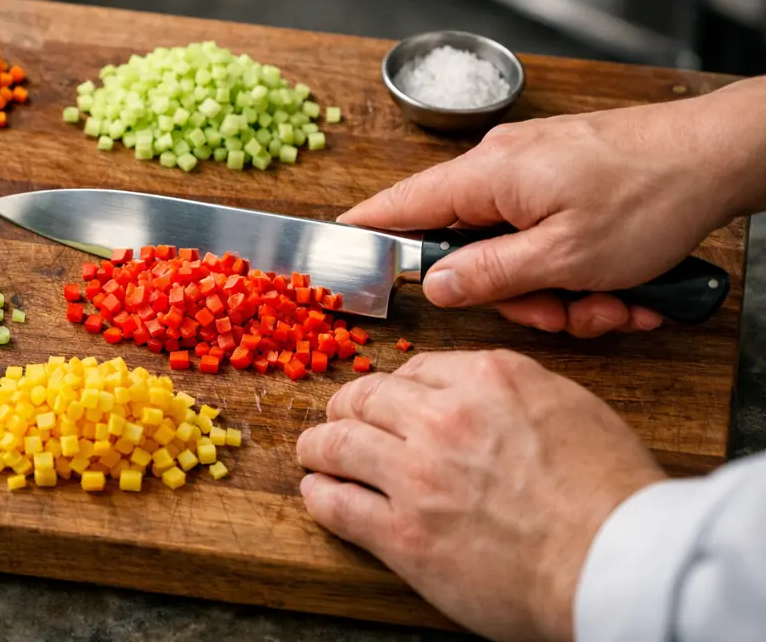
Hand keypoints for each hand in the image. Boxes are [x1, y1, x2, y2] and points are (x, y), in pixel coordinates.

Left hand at [296, 351, 665, 640]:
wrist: (619, 563)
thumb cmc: (612, 493)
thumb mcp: (570, 407)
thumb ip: (513, 392)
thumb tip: (479, 393)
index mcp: (488, 379)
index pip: (414, 369)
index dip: (393, 387)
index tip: (386, 400)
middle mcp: (443, 418)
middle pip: (365, 398)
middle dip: (346, 408)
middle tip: (338, 419)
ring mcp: (417, 476)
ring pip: (337, 443)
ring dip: (318, 446)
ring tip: (314, 452)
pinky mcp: (403, 534)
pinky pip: (338, 504)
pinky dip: (320, 495)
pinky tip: (318, 494)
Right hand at [341, 79, 765, 335]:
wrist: (718, 156)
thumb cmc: (647, 197)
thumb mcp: (564, 257)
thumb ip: (489, 276)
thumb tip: (434, 286)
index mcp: (487, 177)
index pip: (400, 205)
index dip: (366, 232)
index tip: (333, 252)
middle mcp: (502, 168)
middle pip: (470, 249)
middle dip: (517, 295)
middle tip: (562, 314)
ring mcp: (535, 172)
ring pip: (516, 252)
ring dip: (559, 290)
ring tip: (610, 303)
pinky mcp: (564, 179)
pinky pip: (549, 237)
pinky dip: (579, 270)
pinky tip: (622, 287)